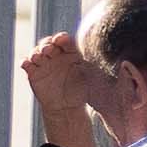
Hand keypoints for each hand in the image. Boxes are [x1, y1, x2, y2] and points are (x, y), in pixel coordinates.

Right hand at [19, 31, 104, 146]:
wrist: (67, 107)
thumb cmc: (82, 91)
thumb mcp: (92, 79)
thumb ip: (101, 71)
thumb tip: (121, 66)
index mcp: (70, 53)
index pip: (64, 40)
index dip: (62, 38)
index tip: (62, 40)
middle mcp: (56, 55)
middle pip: (48, 43)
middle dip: (47, 44)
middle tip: (49, 49)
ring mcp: (44, 63)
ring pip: (36, 51)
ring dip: (36, 52)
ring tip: (39, 56)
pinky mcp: (34, 72)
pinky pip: (27, 64)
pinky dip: (26, 62)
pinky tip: (27, 64)